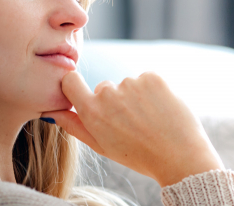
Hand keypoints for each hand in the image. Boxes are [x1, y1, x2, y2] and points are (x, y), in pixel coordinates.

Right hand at [41, 71, 223, 186]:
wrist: (179, 156)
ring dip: (135, 97)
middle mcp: (109, 94)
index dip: (75, 85)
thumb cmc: (139, 155)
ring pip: (127, 85)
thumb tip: (53, 111)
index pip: (70, 81)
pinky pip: (146, 79)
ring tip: (149, 120)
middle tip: (132, 125)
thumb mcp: (103, 146)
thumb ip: (75, 126)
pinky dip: (152, 91)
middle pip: (104, 88)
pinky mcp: (152, 77)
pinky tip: (160, 110)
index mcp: (92, 112)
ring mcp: (131, 83)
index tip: (83, 92)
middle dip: (114, 102)